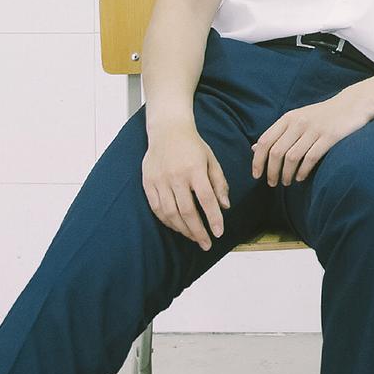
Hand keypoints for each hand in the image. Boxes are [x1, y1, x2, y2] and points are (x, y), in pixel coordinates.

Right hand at [142, 121, 230, 251]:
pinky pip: (156, 207)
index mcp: (194, 169)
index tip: (218, 233)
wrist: (168, 129)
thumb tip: (225, 206)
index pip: (206, 199)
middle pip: (186, 211)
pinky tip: (177, 227)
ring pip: (170, 213)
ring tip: (193, 237)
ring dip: (183, 229)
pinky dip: (167, 221)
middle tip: (206, 244)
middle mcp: (176, 176)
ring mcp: (160, 180)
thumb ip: (219, 183)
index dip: (213, 218)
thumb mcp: (211, 160)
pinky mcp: (148, 182)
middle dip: (197, 231)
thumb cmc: (193, 145)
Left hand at [252, 87, 373, 186]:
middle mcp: (299, 122)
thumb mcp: (297, 119)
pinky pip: (310, 158)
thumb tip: (254, 148)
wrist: (352, 104)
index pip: (265, 141)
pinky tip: (301, 177)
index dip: (257, 160)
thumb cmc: (322, 115)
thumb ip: (278, 133)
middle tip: (272, 183)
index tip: (256, 175)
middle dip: (271, 171)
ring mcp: (314, 129)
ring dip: (286, 174)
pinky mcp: (329, 137)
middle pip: (276, 152)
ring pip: (292, 157)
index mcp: (288, 118)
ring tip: (287, 182)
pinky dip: (303, 171)